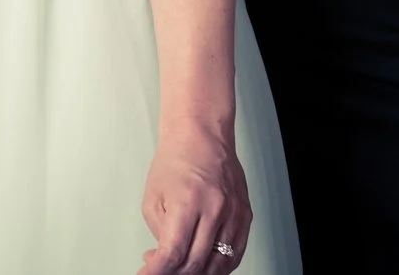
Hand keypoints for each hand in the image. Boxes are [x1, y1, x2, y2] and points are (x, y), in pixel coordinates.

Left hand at [137, 123, 251, 274]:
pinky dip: (219, 266)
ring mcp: (234, 214)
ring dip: (197, 273)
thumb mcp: (152, 197)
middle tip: (160, 269)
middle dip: (175, 273)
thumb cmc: (175, 160)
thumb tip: (164, 260)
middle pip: (197, 263)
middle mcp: (215, 209)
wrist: (201, 136)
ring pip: (219, 264)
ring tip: (180, 266)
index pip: (174, 252)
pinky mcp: (245, 216)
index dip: (158, 271)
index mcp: (187, 202)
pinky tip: (204, 264)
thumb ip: (159, 233)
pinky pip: (235, 254)